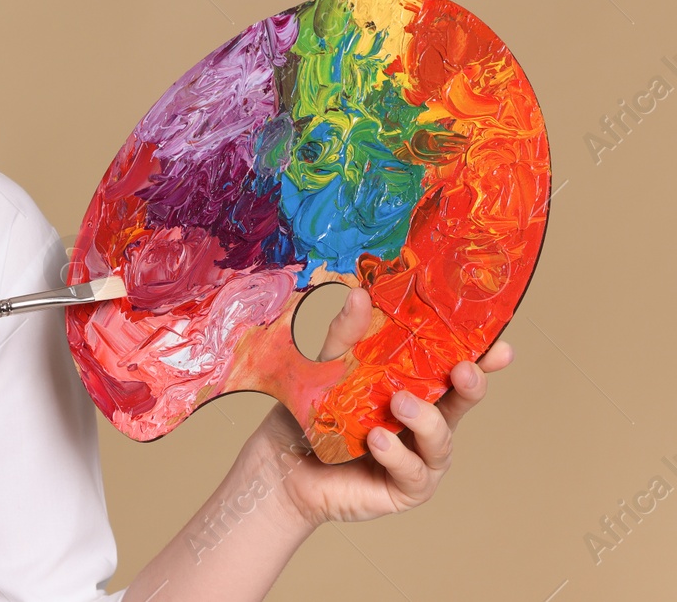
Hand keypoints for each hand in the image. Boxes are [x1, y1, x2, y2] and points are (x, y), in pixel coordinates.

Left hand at [250, 286, 514, 529]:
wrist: (281, 463)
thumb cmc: (310, 413)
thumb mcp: (324, 367)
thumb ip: (345, 336)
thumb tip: (359, 294)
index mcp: (414, 386)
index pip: (453, 369)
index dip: (481, 358)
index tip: (500, 345)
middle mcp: (424, 421)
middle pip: (462, 402)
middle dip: (471, 385)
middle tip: (464, 370)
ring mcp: (419, 456)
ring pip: (441, 438)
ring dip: (425, 419)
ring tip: (400, 404)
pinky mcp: (405, 487)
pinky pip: (412, 471)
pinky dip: (397, 454)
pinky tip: (378, 440)